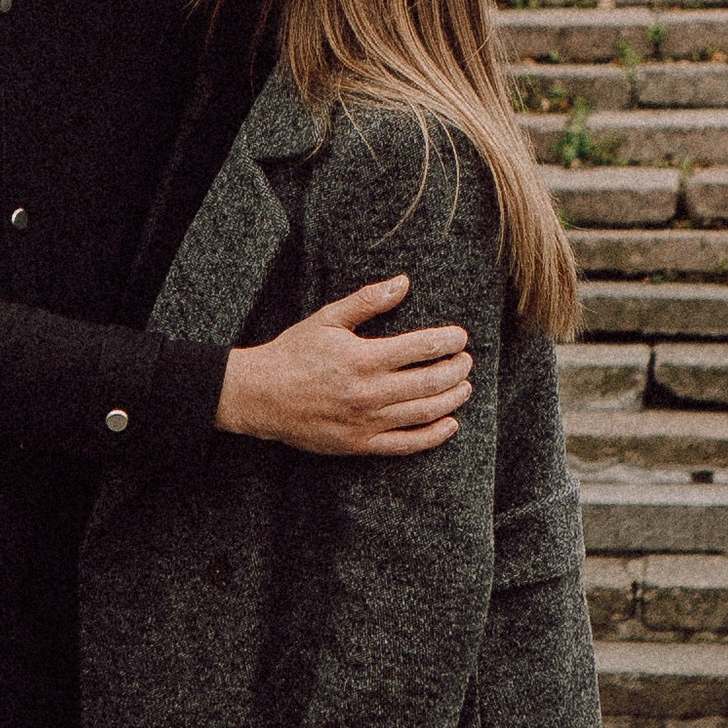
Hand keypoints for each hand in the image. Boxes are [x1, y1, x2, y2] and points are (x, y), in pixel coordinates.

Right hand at [216, 281, 470, 458]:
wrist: (260, 395)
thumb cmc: (294, 353)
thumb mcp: (327, 319)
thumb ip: (367, 301)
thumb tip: (403, 283)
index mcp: (364, 357)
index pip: (422, 348)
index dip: (448, 341)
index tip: (461, 337)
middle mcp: (369, 392)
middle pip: (430, 381)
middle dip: (456, 369)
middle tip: (467, 361)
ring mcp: (367, 421)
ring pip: (424, 413)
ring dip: (452, 399)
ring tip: (465, 387)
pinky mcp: (361, 444)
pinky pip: (406, 444)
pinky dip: (433, 436)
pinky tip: (449, 425)